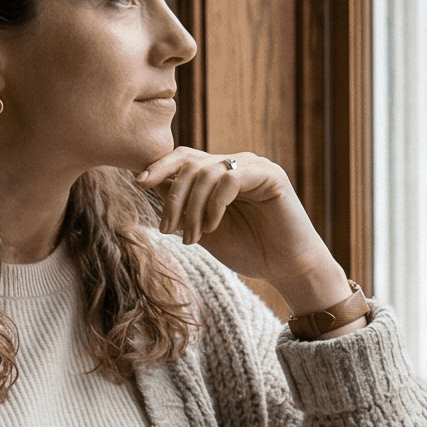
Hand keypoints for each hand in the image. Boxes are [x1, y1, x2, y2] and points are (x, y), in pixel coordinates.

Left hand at [135, 147, 350, 315]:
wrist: (286, 269)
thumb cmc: (248, 250)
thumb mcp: (204, 229)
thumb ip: (182, 208)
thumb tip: (148, 184)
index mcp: (220, 173)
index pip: (184, 158)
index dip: (159, 166)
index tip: (139, 183)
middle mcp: (236, 164)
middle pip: (190, 163)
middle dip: (173, 197)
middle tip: (168, 229)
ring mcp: (254, 167)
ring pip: (206, 172)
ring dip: (192, 208)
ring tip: (193, 238)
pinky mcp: (270, 175)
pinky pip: (230, 179)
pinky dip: (214, 204)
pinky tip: (214, 226)